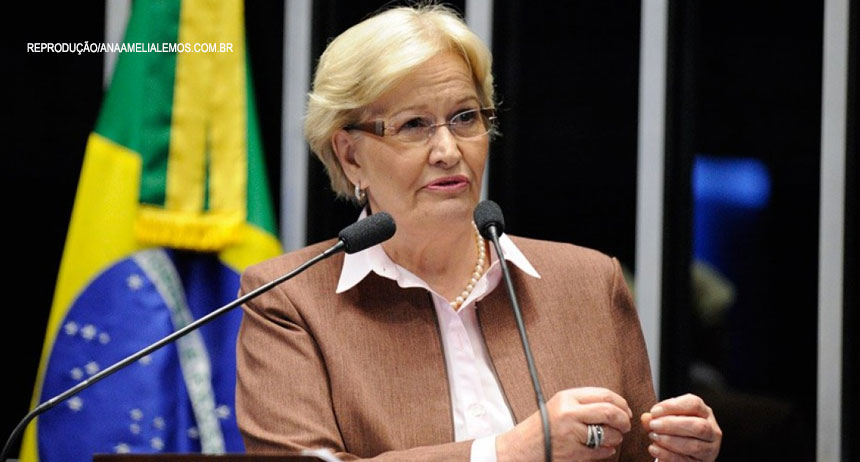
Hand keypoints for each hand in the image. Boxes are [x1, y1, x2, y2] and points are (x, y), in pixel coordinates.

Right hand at [497, 387, 632, 461]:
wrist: (522, 448)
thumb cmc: (544, 427)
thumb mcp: (560, 406)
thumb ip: (584, 402)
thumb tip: (617, 406)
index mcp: (566, 397)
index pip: (604, 395)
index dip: (621, 403)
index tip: (626, 411)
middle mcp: (569, 413)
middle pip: (610, 412)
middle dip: (624, 420)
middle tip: (626, 425)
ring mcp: (571, 434)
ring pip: (609, 433)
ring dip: (617, 437)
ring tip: (613, 438)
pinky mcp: (574, 452)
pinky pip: (602, 451)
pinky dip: (608, 450)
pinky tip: (603, 448)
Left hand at [641, 394, 721, 461]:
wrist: (684, 450)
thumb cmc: (677, 428)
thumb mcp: (668, 418)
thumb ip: (656, 417)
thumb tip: (646, 418)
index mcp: (704, 413)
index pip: (694, 404)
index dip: (673, 406)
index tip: (654, 411)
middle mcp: (712, 430)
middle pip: (698, 426)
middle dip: (672, 425)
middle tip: (653, 425)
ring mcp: (709, 449)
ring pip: (694, 446)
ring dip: (670, 441)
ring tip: (653, 436)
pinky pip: (685, 461)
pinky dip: (667, 455)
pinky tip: (654, 449)